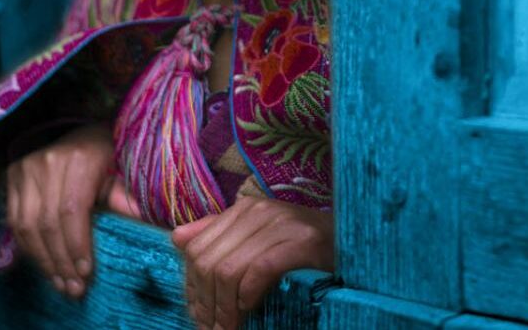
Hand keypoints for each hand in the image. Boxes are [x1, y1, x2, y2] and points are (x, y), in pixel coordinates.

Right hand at [4, 121, 139, 298]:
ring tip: (59, 283)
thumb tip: (145, 225)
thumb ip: (127, 197)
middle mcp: (47, 162)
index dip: (76, 245)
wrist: (78, 129)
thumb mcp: (123, 167)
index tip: (86, 272)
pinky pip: (15, 221)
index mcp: (80, 158)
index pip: (72, 210)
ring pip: (27, 226)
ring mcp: (26, 168)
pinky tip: (44, 264)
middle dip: (60, 260)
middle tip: (73, 288)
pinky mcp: (13, 176)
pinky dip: (28, 248)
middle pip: (47, 223)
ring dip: (43, 260)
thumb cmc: (107, 152)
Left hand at [171, 197, 334, 329]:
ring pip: (229, 269)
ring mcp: (283, 223)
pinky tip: (249, 310)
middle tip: (212, 329)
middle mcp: (260, 211)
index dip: (192, 287)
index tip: (200, 316)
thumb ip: (217, 235)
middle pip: (209, 261)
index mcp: (244, 209)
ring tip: (228, 328)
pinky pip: (259, 271)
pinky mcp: (303, 241)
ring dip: (224, 308)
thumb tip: (177, 238)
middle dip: (205, 303)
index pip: (197, 248)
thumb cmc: (301, 250)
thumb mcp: (256, 239)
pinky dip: (248, 296)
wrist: (349, 246)